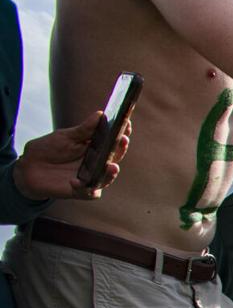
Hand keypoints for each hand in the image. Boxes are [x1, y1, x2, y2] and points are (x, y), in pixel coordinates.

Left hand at [14, 111, 130, 200]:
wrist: (29, 167)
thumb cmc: (49, 149)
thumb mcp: (65, 136)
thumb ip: (84, 129)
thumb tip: (100, 114)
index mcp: (95, 148)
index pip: (113, 141)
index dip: (122, 133)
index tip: (127, 123)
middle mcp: (96, 164)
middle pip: (114, 158)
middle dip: (121, 150)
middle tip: (123, 140)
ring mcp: (90, 178)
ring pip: (106, 178)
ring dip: (110, 174)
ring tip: (112, 167)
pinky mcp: (79, 191)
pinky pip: (87, 193)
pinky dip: (83, 188)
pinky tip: (74, 181)